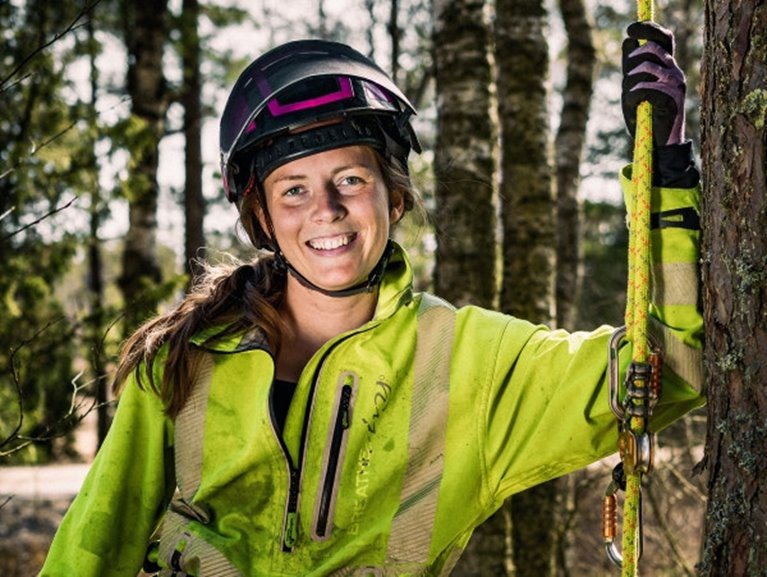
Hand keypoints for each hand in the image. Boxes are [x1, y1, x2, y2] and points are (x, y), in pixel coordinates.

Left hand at [622, 21, 685, 145]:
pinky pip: (645, 88)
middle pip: (652, 48)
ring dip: (631, 80)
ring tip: (630, 95)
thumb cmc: (643, 116)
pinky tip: (636, 105)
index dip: (648, 29)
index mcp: (667, 67)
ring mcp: (676, 84)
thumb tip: (627, 42)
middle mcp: (674, 72)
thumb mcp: (632, 89)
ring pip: (646, 67)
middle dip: (632, 59)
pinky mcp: (672, 98)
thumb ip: (630, 68)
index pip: (663, 38)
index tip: (630, 30)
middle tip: (628, 75)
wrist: (657, 143)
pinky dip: (634, 96)